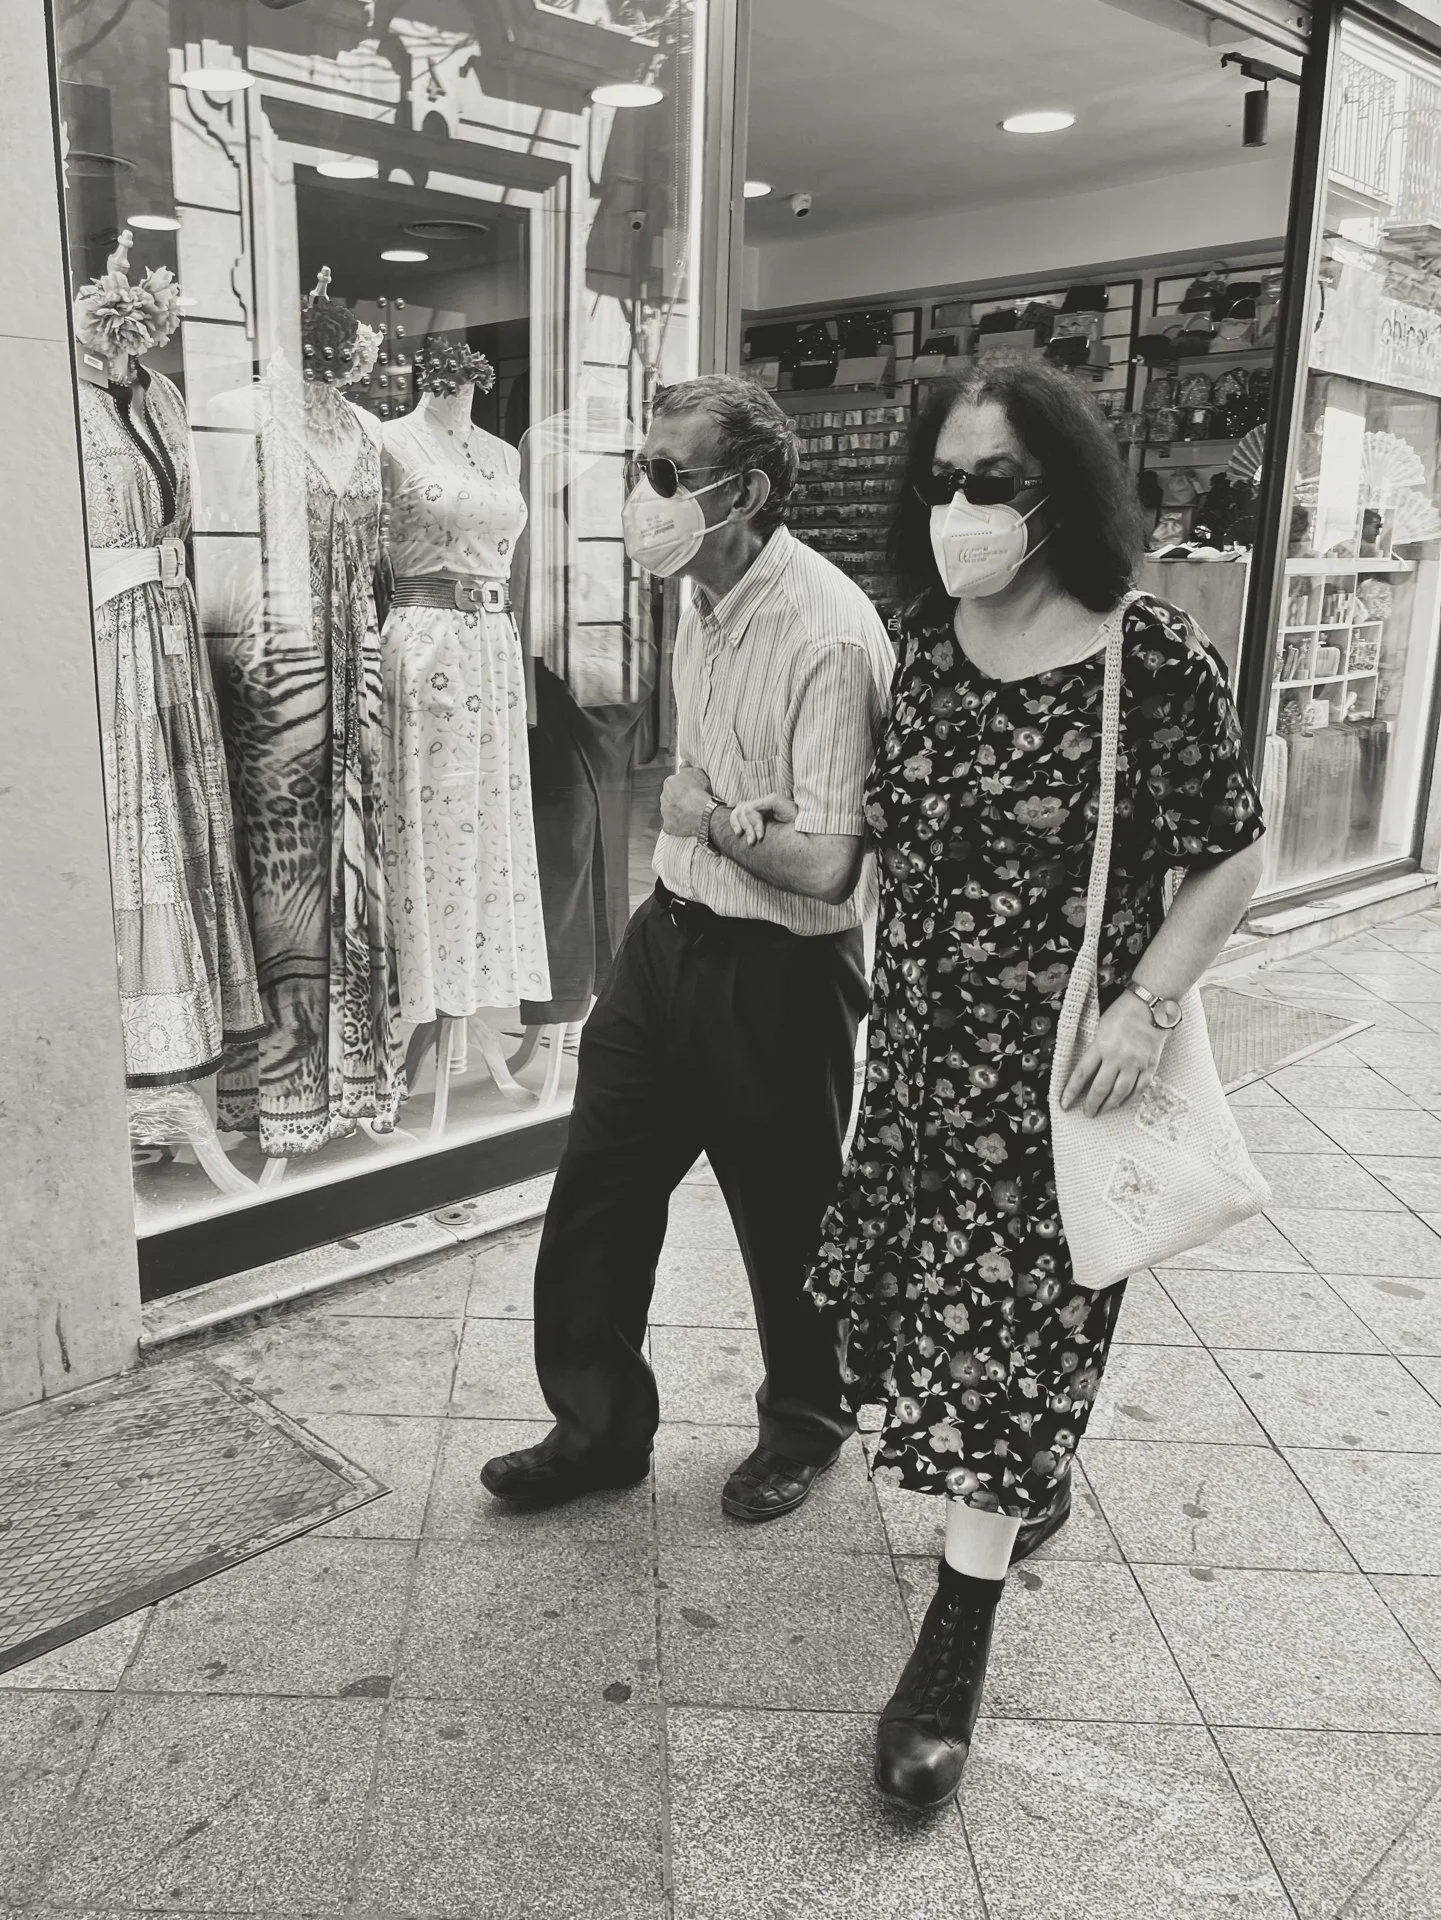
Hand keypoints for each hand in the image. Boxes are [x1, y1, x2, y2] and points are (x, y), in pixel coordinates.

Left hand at [660, 764, 711, 837]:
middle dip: (678, 799)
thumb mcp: (697, 772)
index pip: (673, 783)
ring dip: (676, 811)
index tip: (690, 790)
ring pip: (669, 811)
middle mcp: (663, 797)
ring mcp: (664, 812)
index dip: (683, 787)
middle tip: (690, 802)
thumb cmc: (699, 791)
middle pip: (669, 797)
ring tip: (690, 813)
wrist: (701, 812)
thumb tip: (683, 763)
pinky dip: (676, 825)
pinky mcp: (668, 826)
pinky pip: (670, 825)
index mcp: (669, 783)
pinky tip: (684, 824)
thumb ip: (687, 768)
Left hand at [729, 791, 798, 846]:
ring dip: (748, 827)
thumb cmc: (789, 839)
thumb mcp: (767, 836)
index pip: (740, 810)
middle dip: (739, 825)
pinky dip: (754, 824)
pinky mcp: (773, 800)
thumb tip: (737, 831)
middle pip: (739, 808)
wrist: (807, 837)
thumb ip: (754, 831)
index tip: (738, 834)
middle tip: (750, 841)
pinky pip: (752, 809)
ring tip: (757, 839)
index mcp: (763, 811)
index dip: (734, 821)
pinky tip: (762, 834)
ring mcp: (770, 800)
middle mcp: (765, 803)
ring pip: (744, 809)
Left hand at [1061, 992, 1167, 1117]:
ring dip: (1110, 1105)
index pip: (1081, 1074)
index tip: (1064, 1104)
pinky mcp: (1150, 1065)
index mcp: (1101, 1045)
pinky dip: (1129, 1099)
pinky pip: (1139, 1088)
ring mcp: (1136, 1062)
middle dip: (1092, 1104)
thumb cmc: (1123, 1012)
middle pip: (1101, 1088)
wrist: (1152, 1004)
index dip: (1071, 1091)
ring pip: (1120, 1092)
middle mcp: (1118, 1056)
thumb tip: (1087, 1071)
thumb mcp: (1100, 1027)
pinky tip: (1122, 1103)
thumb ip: (1095, 1049)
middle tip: (1087, 1113)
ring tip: (1103, 1111)